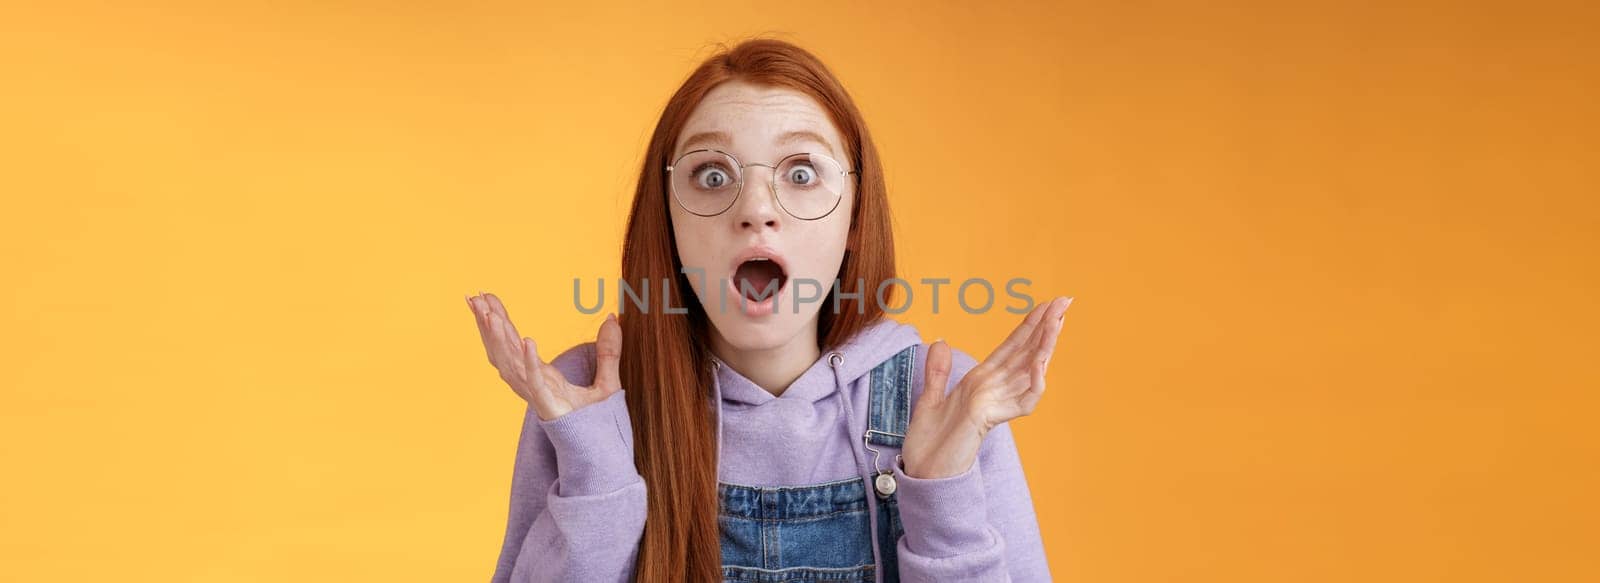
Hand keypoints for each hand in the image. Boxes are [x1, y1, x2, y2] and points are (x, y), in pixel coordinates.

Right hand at [466, 291, 622, 420]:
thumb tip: (613, 317)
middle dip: (487, 323)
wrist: (601, 452)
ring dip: (499, 337)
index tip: (485, 296)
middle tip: (473, 297)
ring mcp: (537, 394)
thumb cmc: (596, 422)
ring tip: (490, 314)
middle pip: (502, 349)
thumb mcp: (606, 379)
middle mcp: (531, 383)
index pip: (513, 342)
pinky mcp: (548, 405)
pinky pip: (536, 380)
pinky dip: (531, 361)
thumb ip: (609, 349)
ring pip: (511, 362)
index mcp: (540, 375)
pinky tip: (527, 341)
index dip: (499, 320)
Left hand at [901, 296, 1072, 478]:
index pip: (1011, 347)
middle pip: (1027, 353)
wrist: (923, 474)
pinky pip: (1022, 401)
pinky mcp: (991, 420)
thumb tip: (940, 340)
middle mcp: (994, 390)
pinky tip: (1041, 363)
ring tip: (1058, 321)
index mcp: (981, 381)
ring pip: (1030, 371)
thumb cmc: (929, 444)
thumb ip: (939, 371)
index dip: (1029, 325)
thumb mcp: (930, 399)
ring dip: (1045, 346)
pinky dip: (1034, 383)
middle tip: (1066, 301)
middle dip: (1046, 327)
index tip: (1046, 303)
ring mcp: (996, 404)